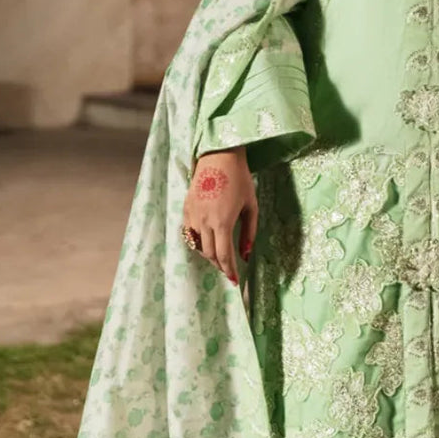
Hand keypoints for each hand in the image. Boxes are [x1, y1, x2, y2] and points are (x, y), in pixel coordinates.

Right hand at [182, 147, 255, 284]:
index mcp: (222, 221)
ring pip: (197, 245)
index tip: (235, 281)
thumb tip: (246, 255)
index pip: (224, 255)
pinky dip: (198, 241)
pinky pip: (189, 232)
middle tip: (229, 270)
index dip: (229, 271)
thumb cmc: (240, 180)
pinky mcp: (186, 208)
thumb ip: (249, 232)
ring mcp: (192, 214)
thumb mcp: (251, 206)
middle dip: (220, 265)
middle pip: (209, 254)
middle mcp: (204, 221)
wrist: (219, 156)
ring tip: (220, 256)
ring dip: (209, 254)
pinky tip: (208, 241)